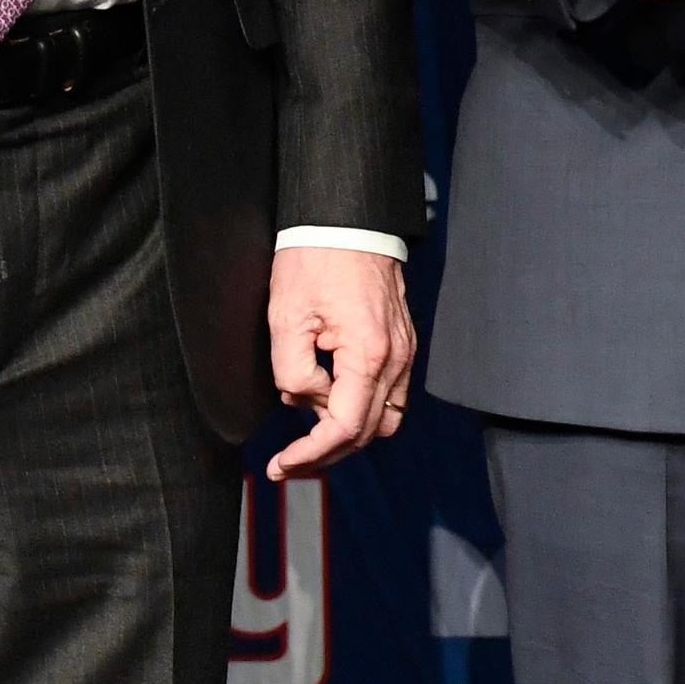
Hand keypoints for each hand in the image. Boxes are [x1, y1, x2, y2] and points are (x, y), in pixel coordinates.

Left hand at [267, 247, 418, 481]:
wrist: (348, 220)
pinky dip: (362, 408)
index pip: (345, 427)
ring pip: (386, 417)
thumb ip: (293, 371)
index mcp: (368, 354)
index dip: (311, 453)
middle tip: (288, 461)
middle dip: (327, 452)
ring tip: (309, 433)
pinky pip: (389, 392)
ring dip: (348, 433)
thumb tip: (303, 400)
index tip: (280, 463)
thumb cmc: (316, 260)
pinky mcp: (402, 341)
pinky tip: (329, 400)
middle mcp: (395, 357)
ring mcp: (404, 350)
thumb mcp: (286, 318)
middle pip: (369, 431)